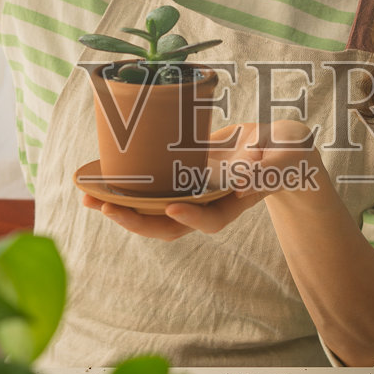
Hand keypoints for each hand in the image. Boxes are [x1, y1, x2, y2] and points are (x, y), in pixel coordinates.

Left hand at [82, 121, 324, 241]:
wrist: (276, 149)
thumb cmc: (286, 153)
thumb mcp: (286, 157)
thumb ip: (271, 165)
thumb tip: (249, 170)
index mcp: (233, 203)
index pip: (211, 220)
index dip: (192, 217)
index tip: (173, 207)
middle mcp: (207, 203)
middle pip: (170, 224)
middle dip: (137, 220)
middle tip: (106, 208)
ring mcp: (191, 193)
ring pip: (152, 211)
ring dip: (119, 207)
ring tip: (87, 199)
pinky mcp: (178, 178)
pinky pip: (147, 189)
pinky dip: (123, 187)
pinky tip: (96, 180)